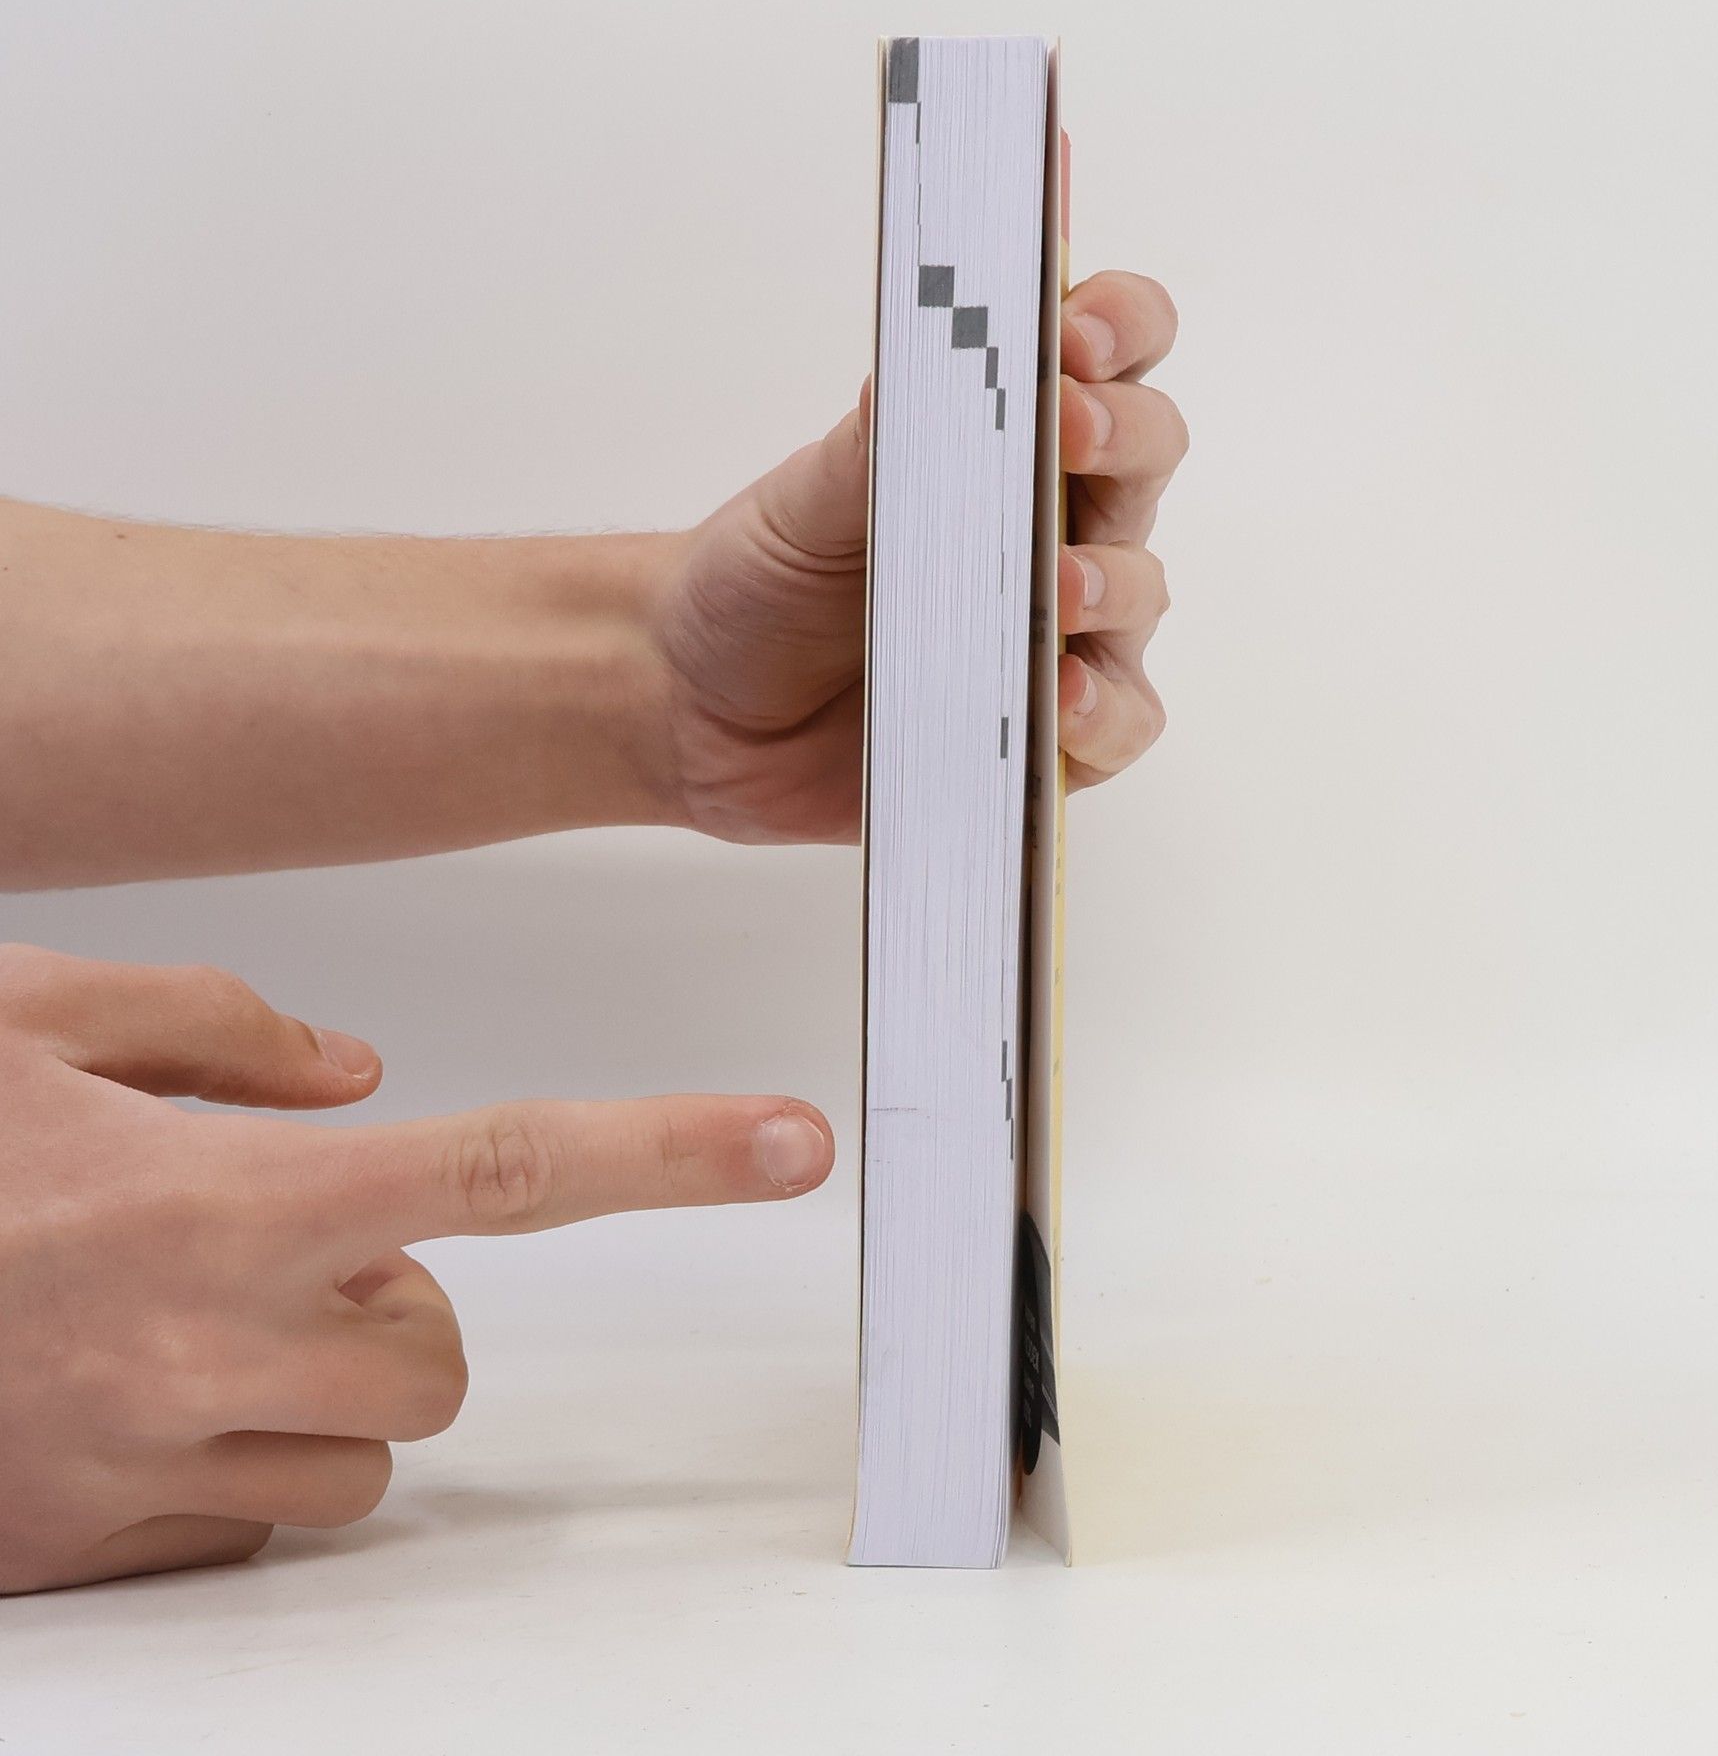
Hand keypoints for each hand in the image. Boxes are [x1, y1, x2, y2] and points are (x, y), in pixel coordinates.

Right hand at [0, 945, 832, 1594]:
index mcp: (223, 1193)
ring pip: (368, 1457)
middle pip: (443, 1355)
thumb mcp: (37, 1017)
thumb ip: (220, 1027)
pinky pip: (260, 1523)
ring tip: (201, 1313)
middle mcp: (205, 1340)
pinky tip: (135, 1388)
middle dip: (401, 1303)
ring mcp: (145, 1461)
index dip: (670, 1149)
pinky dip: (243, 1460)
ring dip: (330, 1384)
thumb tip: (352, 1073)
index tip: (791, 1140)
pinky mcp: (92, 1550)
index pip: (512, 1163)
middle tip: (289, 1246)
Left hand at [654, 270, 1184, 842]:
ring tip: (1057, 589)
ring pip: (1139, 589)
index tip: (1071, 329)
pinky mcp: (1048, 731)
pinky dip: (1103, 711)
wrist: (703, 705)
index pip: (1106, 351)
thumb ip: (871, 443)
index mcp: (1008, 438)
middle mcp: (1056, 523)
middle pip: (1147, 452)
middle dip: (1123, 431)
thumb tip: (921, 364)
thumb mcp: (799, 502)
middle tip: (1069, 429)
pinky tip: (1059, 701)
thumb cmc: (765, 580)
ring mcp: (1061, 628)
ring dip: (1111, 581)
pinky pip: (1118, 721)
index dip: (1116, 322)